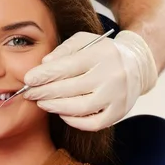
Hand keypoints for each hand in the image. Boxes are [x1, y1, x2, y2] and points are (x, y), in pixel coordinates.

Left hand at [22, 31, 157, 130]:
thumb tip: (44, 64)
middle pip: (71, 88)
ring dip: (56, 107)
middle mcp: (111, 76)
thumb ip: (63, 50)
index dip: (44, 75)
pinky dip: (73, 121)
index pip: (67, 67)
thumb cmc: (103, 52)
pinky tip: (61, 113)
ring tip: (42, 103)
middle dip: (45, 92)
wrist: (137, 64)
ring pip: (80, 108)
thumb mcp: (84, 41)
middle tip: (29, 93)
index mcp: (100, 54)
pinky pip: (93, 123)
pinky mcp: (119, 112)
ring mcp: (117, 96)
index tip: (27, 79)